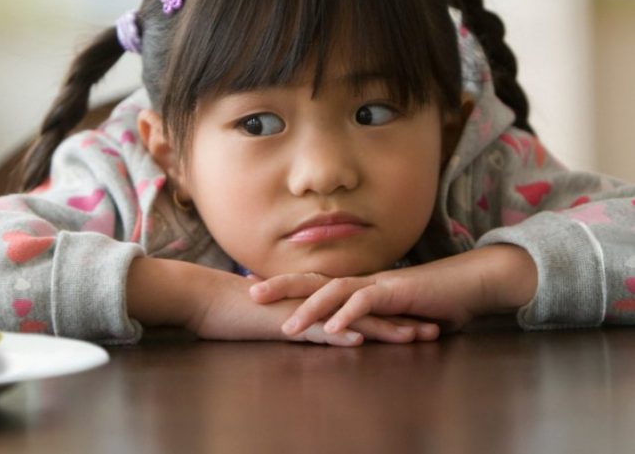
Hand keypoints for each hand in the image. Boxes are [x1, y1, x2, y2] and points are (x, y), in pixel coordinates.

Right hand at [127, 257, 437, 345]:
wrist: (203, 299)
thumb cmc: (233, 311)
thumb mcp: (274, 318)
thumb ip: (297, 322)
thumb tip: (314, 332)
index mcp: (314, 302)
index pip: (360, 308)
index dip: (392, 314)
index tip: (421, 320)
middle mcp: (313, 303)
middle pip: (366, 311)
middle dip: (402, 320)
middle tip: (437, 327)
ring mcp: (300, 311)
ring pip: (350, 320)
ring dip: (384, 329)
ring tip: (415, 336)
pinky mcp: (282, 322)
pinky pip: (315, 330)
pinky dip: (338, 335)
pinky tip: (359, 341)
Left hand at [249, 244, 535, 336]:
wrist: (471, 283)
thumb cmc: (435, 300)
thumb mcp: (394, 312)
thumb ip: (371, 318)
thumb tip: (349, 329)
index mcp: (359, 284)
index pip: (314, 282)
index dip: (286, 285)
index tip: (256, 289)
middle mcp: (364, 280)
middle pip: (314, 280)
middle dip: (281, 286)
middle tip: (250, 293)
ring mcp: (380, 284)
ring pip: (335, 291)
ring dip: (309, 309)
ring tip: (287, 327)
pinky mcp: (398, 293)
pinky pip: (368, 303)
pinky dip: (348, 315)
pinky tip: (332, 331)